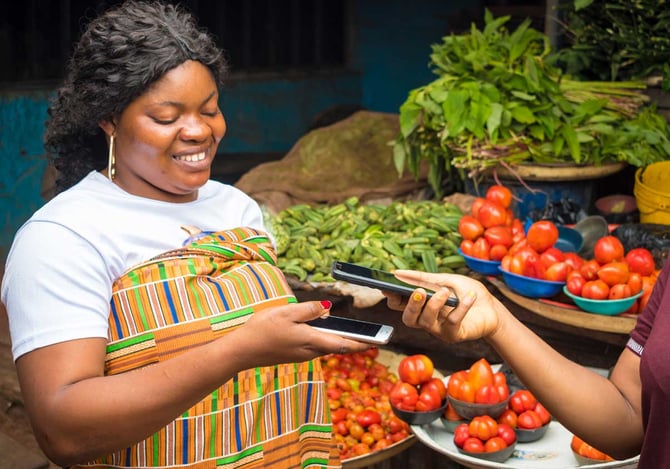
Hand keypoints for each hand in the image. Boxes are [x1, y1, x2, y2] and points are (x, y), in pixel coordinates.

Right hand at [229, 300, 370, 367]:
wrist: (241, 351)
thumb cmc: (262, 330)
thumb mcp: (286, 312)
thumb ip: (308, 310)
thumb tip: (327, 309)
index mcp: (311, 340)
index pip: (343, 344)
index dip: (361, 343)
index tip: (377, 342)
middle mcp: (309, 351)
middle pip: (336, 345)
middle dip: (352, 340)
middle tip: (369, 335)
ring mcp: (301, 355)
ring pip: (324, 345)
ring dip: (336, 338)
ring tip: (347, 329)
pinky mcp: (293, 354)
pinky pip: (313, 345)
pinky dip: (321, 338)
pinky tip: (317, 329)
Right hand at [384, 270, 505, 342]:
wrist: (492, 308)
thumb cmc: (467, 293)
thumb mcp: (446, 279)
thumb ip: (424, 278)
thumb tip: (398, 273)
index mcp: (421, 306)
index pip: (399, 305)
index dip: (392, 297)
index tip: (388, 286)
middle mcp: (426, 320)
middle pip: (408, 319)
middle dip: (411, 306)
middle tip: (419, 292)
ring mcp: (439, 329)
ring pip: (426, 322)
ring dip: (433, 305)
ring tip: (443, 291)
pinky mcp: (454, 335)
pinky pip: (452, 322)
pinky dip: (462, 307)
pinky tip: (469, 296)